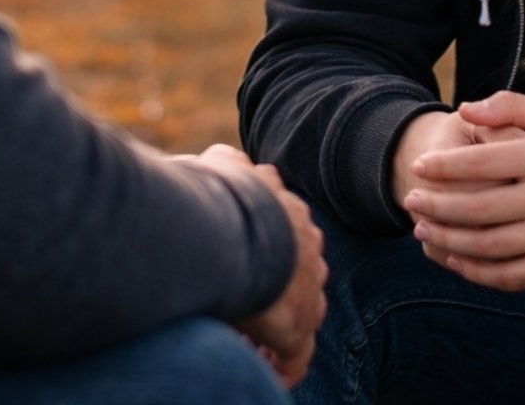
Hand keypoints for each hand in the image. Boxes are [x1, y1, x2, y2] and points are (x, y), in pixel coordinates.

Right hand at [195, 145, 327, 386]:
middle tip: (247, 303)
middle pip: (300, 270)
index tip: (249, 265)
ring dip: (278, 325)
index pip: (288, 231)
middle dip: (277, 287)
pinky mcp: (298, 324)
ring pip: (300, 310)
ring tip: (253, 342)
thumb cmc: (218, 195)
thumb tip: (224, 157)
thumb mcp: (219, 164)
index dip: (270, 250)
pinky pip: (295, 355)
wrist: (230, 226)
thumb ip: (225, 162)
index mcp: (290, 210)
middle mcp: (306, 246)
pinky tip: (265, 368)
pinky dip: (281, 366)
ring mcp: (306, 286)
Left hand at [399, 91, 524, 291]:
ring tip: (422, 229)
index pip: (486, 162)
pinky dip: (478, 272)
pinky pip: (512, 276)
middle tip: (411, 200)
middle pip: (481, 208)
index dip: (446, 166)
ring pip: (491, 246)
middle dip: (438, 205)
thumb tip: (467, 109)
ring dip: (449, 241)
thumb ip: (513, 107)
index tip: (419, 166)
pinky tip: (454, 259)